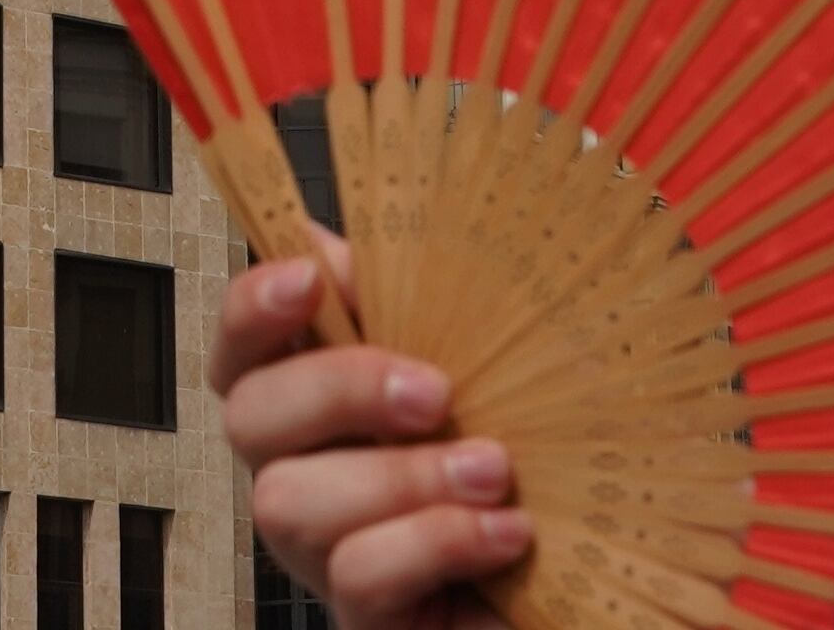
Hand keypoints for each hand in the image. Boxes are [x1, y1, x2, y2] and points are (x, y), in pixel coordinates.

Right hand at [212, 235, 530, 628]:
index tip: (308, 278)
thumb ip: (421, 305)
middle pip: (248, 416)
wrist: (591, 576)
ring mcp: (324, 552)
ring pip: (289, 501)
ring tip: (490, 471)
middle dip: (337, 390)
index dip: (252, 308)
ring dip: (400, 475)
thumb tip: (363, 242)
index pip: (241, 345)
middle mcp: (303, 475)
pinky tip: (502, 530)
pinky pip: (358, 576)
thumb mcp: (485, 366)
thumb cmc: (536, 467)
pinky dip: (434, 540)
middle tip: (433, 392)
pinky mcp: (367, 617)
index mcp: (319, 406)